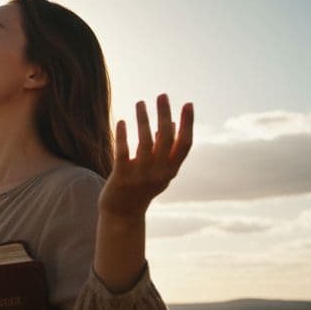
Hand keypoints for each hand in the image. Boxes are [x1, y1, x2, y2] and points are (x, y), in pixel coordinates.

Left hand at [99, 94, 192, 217]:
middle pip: (166, 139)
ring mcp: (141, 175)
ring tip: (140, 103)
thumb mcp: (159, 170)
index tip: (188, 104)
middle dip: (165, 114)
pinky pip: (123, 152)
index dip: (188, 124)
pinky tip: (122, 121)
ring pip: (144, 142)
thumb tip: (171, 122)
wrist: (122, 214)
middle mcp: (159, 173)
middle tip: (162, 95)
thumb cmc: (141, 188)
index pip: (184, 144)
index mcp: (171, 170)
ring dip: (143, 119)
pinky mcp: (122, 177)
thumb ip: (165, 149)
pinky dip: (123, 135)